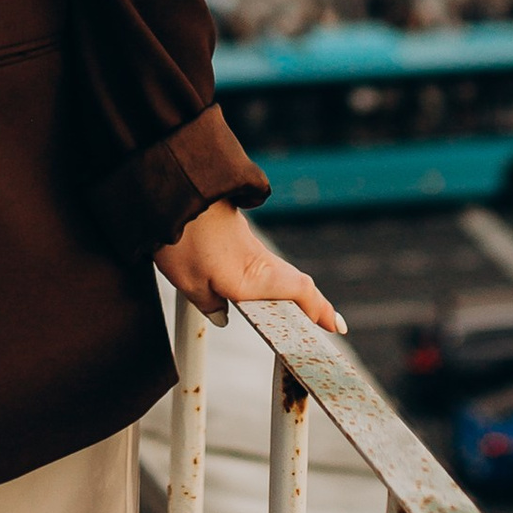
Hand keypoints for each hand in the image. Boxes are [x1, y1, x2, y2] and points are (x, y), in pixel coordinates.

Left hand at [154, 200, 342, 335]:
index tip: (336, 326)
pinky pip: (264, 262)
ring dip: (293, 292)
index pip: (300, 291)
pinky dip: (273, 278)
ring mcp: (250, 245)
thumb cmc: (181, 236)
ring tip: (300, 315)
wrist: (176, 186)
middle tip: (327, 324)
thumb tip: (222, 316)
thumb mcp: (188, 281)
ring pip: (280, 272)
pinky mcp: (237, 235)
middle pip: (296, 283)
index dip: (320, 309)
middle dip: (313, 304)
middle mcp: (259, 259)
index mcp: (253, 275)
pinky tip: (260, 289)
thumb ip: (209, 304)